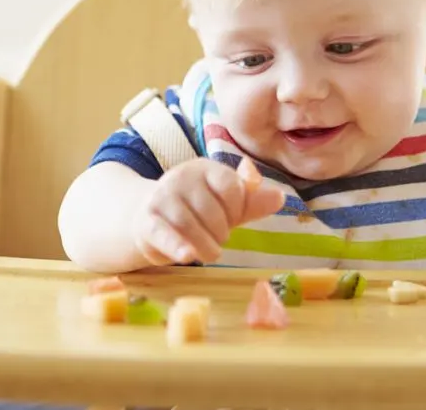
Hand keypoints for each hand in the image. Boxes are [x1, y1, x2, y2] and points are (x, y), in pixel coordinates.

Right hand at [132, 157, 284, 265]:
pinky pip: (162, 233)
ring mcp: (161, 198)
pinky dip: (177, 246)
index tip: (231, 219)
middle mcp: (181, 177)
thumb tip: (279, 197)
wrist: (147, 217)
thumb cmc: (195, 212)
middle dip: (220, 231)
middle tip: (217, 239)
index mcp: (205, 168)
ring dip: (205, 246)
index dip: (237, 209)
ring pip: (190, 224)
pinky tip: (188, 256)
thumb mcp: (226, 206)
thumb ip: (251, 202)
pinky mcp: (146, 220)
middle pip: (212, 210)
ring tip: (209, 254)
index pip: (231, 187)